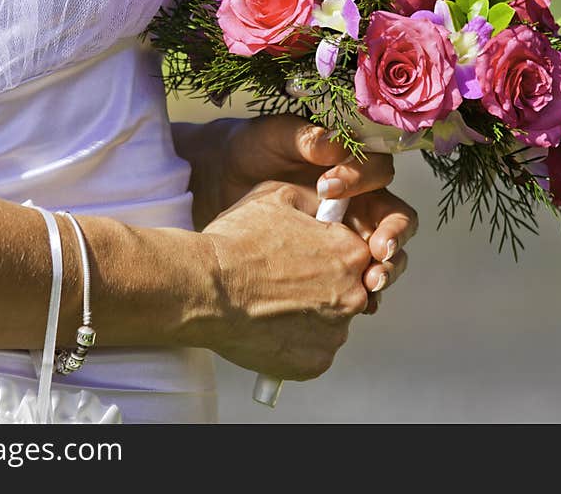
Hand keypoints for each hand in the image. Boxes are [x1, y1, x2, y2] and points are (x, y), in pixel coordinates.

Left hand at [199, 115, 417, 306]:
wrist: (221, 179)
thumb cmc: (253, 150)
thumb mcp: (273, 137)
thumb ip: (303, 138)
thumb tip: (333, 145)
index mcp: (353, 166)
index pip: (379, 171)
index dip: (362, 180)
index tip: (327, 188)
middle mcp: (361, 201)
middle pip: (396, 220)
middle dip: (392, 237)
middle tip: (378, 252)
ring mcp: (349, 235)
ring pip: (385, 255)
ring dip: (386, 270)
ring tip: (372, 284)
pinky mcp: (333, 263)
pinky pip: (357, 281)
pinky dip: (362, 295)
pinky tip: (357, 306)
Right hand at [201, 181, 372, 380]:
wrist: (205, 288)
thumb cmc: (236, 242)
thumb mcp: (275, 196)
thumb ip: (311, 199)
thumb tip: (324, 203)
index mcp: (349, 253)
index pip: (355, 255)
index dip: (327, 254)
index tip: (305, 258)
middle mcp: (353, 294)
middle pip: (347, 291)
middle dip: (321, 287)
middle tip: (284, 283)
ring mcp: (335, 332)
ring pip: (330, 324)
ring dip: (309, 317)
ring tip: (270, 305)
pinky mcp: (316, 363)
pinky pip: (312, 353)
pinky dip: (294, 345)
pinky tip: (268, 328)